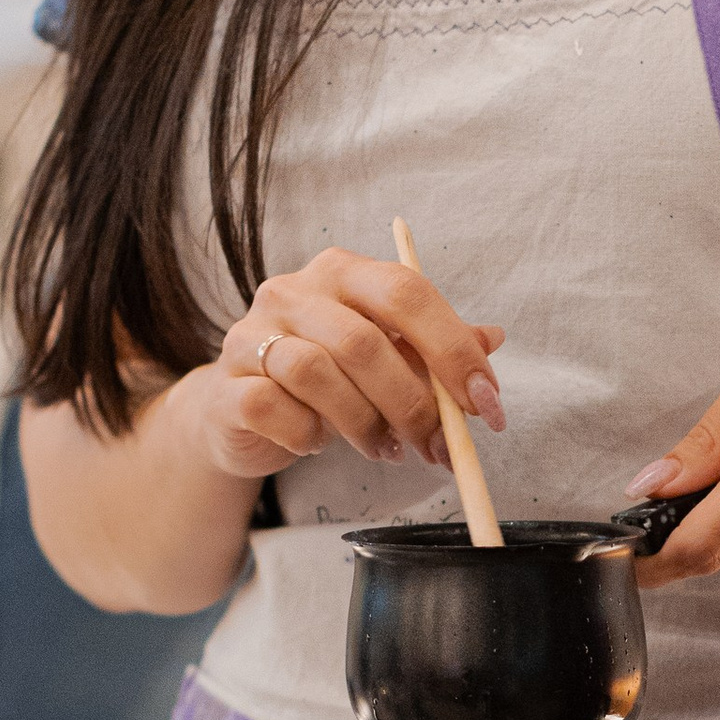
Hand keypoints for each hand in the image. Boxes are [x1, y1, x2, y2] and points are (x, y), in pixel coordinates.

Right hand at [181, 247, 504, 485]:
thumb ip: (433, 347)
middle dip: (412, 402)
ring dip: (364, 423)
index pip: (406, 292)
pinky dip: (307, 433)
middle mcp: (293, 291)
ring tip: (385, 448)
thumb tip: (492, 339)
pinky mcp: (227, 384)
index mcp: (343, 271)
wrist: (242, 410)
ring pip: (316, 373)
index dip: (453, 349)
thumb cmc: (328, 378)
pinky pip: (272, 406)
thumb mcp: (387, 356)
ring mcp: (251, 334)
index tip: (486, 402)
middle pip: (363, 340)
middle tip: (437, 445)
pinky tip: (319, 443)